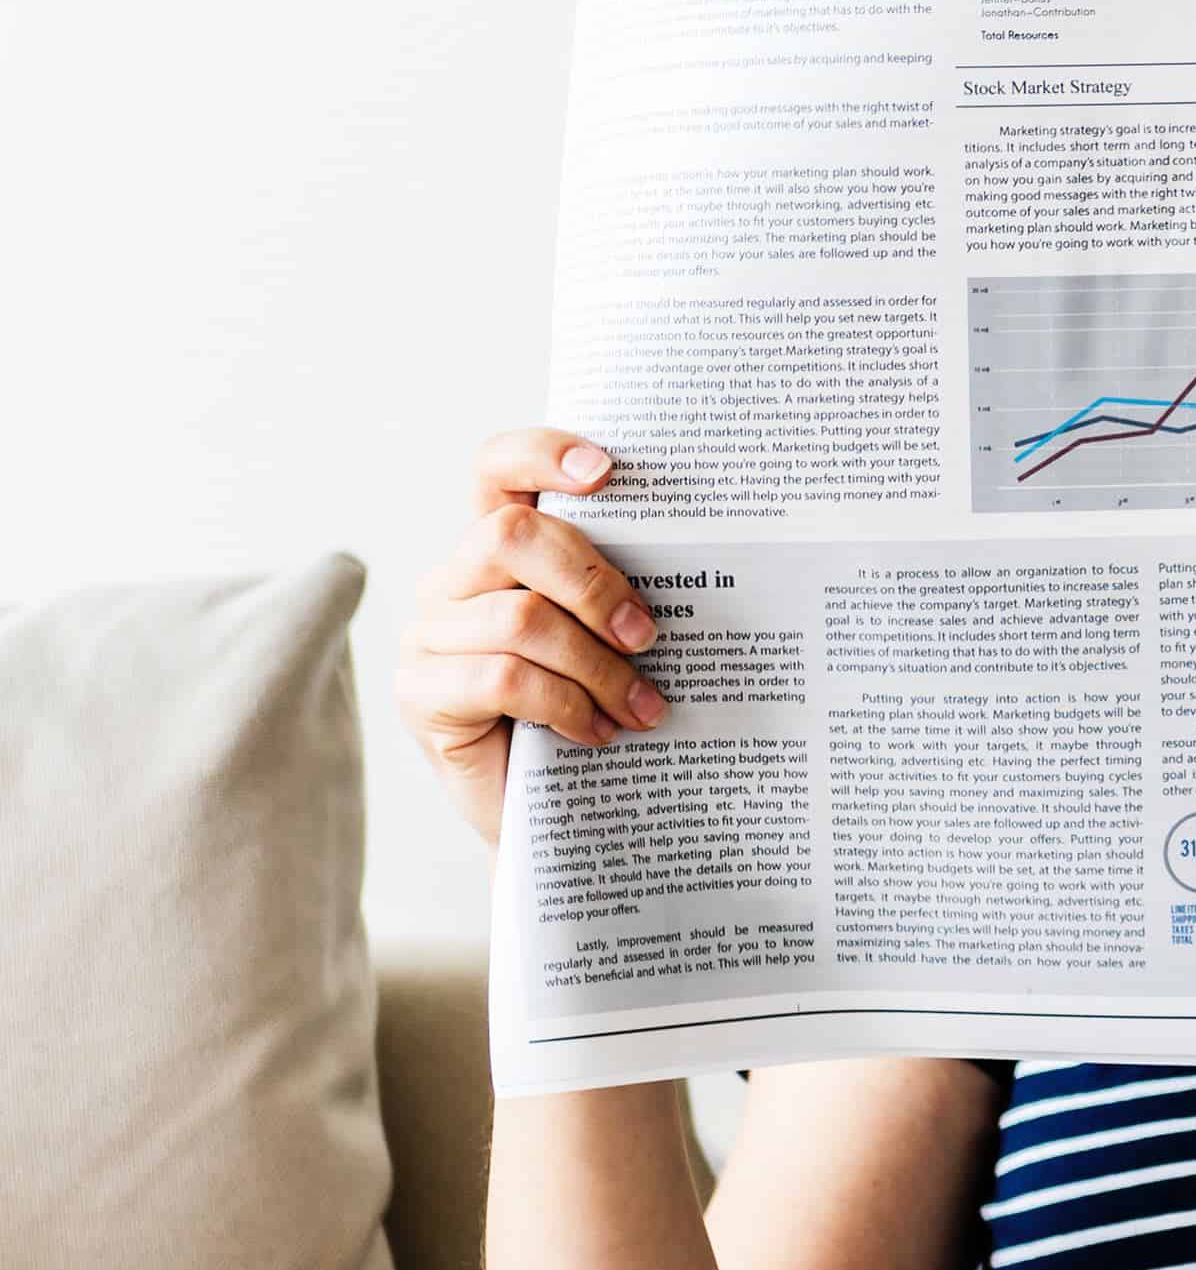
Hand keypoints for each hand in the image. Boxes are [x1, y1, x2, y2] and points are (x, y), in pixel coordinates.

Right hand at [396, 429, 664, 847]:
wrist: (558, 815)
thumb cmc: (593, 712)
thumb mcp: (612, 643)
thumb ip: (621, 594)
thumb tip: (700, 562)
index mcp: (499, 549)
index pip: (496, 469)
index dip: (541, 454)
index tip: (607, 469)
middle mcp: (452, 580)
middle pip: (510, 537)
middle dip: (593, 583)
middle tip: (647, 637)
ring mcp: (427, 635)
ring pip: (520, 619)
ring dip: (597, 667)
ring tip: (642, 708)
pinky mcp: (421, 693)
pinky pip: (503, 679)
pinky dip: (565, 705)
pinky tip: (597, 732)